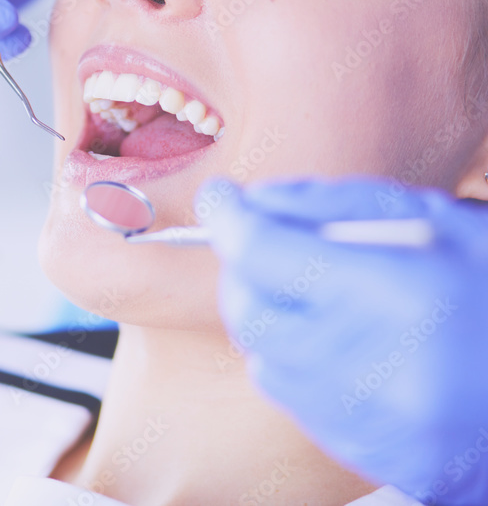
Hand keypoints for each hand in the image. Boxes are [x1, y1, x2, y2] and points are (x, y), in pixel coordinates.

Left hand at [199, 177, 487, 504]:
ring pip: (266, 361)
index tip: (220, 201)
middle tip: (272, 251)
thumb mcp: (440, 220)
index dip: (229, 218)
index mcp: (401, 295)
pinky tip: (351, 347)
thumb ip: (335, 206)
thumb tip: (250, 205)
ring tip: (332, 302)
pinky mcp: (380, 459)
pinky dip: (303, 367)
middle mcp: (382, 368)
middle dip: (245, 274)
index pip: (264, 253)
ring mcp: (379, 425)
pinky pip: (298, 405)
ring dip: (277, 322)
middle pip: (249, 313)